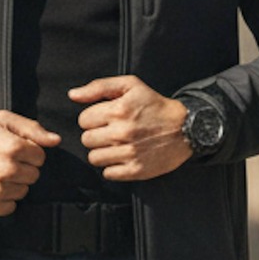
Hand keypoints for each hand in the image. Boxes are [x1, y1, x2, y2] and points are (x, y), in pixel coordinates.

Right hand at [0, 111, 59, 214]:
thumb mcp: (0, 121)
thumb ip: (31, 128)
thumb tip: (56, 140)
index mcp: (13, 147)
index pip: (40, 157)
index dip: (29, 152)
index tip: (13, 150)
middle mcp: (7, 169)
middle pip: (34, 175)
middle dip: (23, 168)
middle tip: (3, 162)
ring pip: (24, 191)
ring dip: (14, 184)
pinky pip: (11, 207)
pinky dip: (5, 200)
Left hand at [69, 75, 190, 181]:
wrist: (186, 128)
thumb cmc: (155, 105)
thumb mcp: (130, 85)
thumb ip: (99, 87)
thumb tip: (73, 95)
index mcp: (118, 110)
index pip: (83, 120)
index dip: (93, 118)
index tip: (106, 118)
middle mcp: (122, 133)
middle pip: (86, 140)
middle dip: (95, 135)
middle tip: (111, 132)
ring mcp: (129, 153)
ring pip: (94, 158)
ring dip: (102, 152)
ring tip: (116, 145)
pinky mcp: (136, 170)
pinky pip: (108, 174)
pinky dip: (113, 168)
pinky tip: (123, 157)